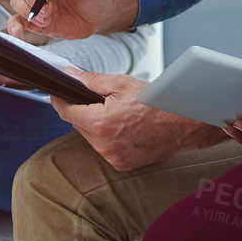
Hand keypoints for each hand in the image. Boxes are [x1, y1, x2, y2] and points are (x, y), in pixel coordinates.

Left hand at [52, 69, 223, 171]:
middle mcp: (104, 145)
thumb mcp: (120, 83)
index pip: (66, 112)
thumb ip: (90, 80)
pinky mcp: (122, 164)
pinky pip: (105, 149)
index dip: (60, 101)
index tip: (59, 94)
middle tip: (98, 100)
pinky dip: (109, 138)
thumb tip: (70, 75)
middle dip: (83, 111)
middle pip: (79, 125)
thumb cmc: (156, 102)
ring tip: (115, 114)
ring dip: (96, 126)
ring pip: (91, 138)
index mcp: (100, 123)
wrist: (183, 123)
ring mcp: (113, 157)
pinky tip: (123, 128)